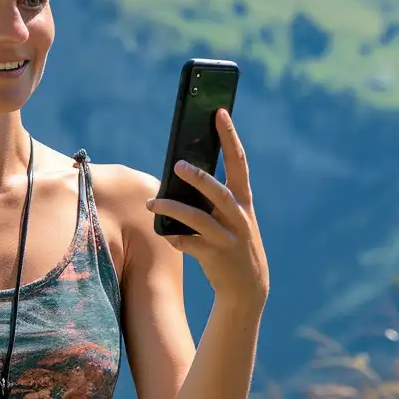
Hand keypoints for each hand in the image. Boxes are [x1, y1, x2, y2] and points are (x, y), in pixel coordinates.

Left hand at [147, 108, 270, 309]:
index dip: (229, 137)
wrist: (248, 287)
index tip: (219, 111)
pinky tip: (165, 235)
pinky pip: (187, 243)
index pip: (239, 162)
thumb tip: (179, 169)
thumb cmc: (230, 240)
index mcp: (244, 201)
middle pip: (219, 191)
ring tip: (151, 202)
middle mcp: (239, 217)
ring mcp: (228, 238)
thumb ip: (211, 196)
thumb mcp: (230, 216)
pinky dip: (173, 238)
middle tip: (177, 164)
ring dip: (171, 208)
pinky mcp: (215, 257)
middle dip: (198, 178)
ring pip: (198, 218)